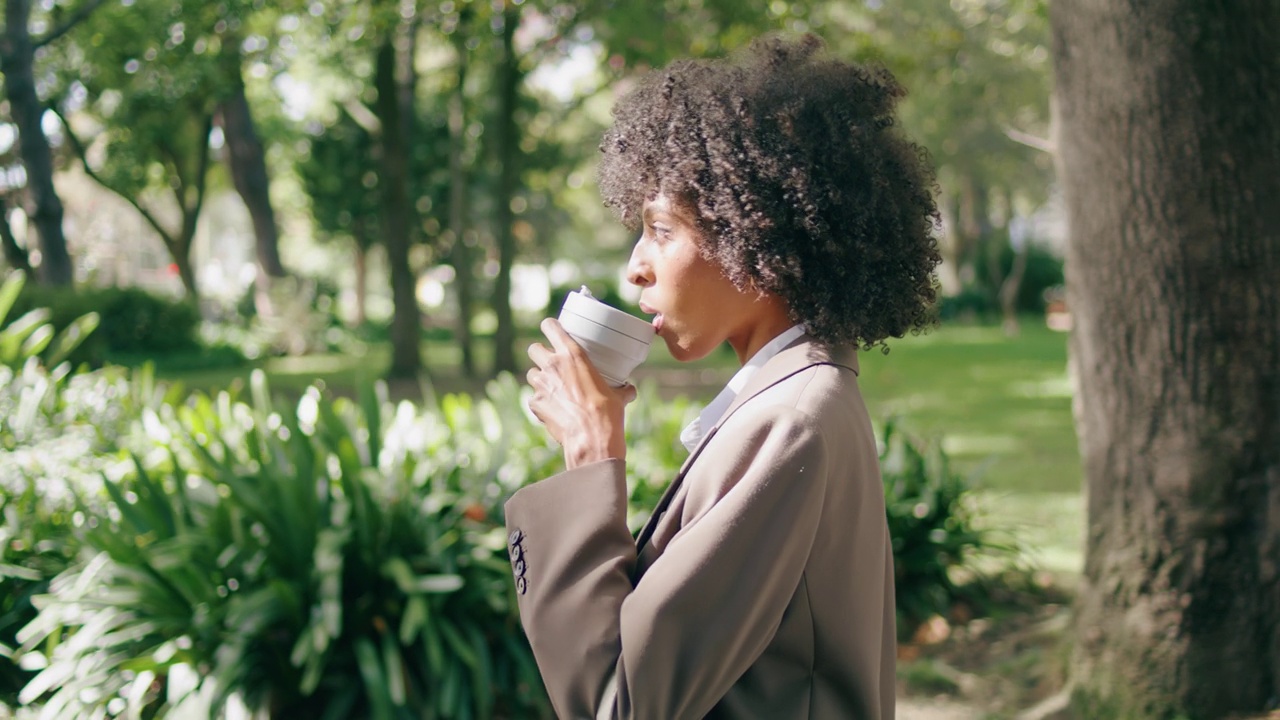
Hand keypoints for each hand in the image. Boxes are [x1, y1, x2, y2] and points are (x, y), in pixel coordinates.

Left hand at [526, 318, 636, 468]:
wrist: (591, 439)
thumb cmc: (607, 414)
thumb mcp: (619, 397)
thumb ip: (622, 389)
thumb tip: (629, 389)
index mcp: (572, 354)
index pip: (549, 326)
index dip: (550, 327)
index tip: (553, 330)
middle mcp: (552, 365)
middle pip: (534, 348)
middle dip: (540, 353)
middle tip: (551, 361)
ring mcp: (540, 385)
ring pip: (531, 373)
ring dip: (539, 377)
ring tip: (552, 386)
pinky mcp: (535, 404)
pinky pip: (534, 398)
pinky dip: (541, 402)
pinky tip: (553, 408)